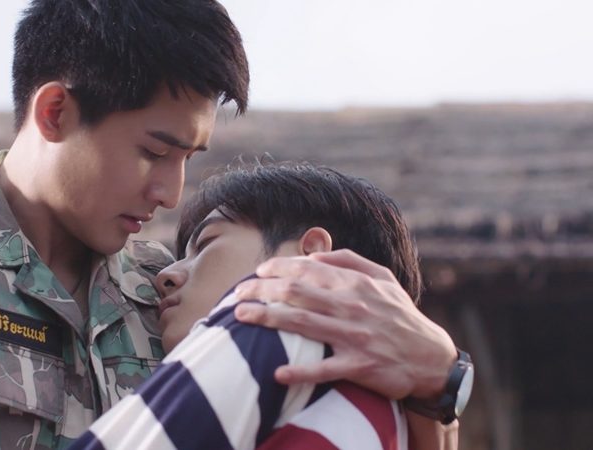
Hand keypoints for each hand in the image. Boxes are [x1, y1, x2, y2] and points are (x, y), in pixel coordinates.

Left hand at [233, 249, 455, 399]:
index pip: (307, 268)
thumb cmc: (399, 314)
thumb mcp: (383, 277)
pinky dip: (300, 370)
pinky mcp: (358, 367)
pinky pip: (324, 369)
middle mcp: (352, 306)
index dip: (276, 267)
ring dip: (267, 319)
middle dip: (261, 290)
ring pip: (301, 324)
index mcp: (355, 283)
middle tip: (237, 294)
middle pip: (296, 293)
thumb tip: (314, 252)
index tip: (256, 272)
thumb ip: (349, 260)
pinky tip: (277, 371)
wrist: (430, 357)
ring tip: (240, 317)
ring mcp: (354, 337)